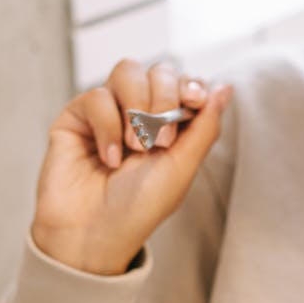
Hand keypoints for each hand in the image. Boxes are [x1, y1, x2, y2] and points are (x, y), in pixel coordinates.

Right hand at [31, 59, 232, 274]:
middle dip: (164, 99)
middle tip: (160, 141)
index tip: (194, 102)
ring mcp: (108, 112)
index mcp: (170, 125)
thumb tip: (226, 87)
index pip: (185, 82)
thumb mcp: (183, 167)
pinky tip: (109, 159)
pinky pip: (96, 96)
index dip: (191, 85)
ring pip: (127, 71)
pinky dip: (107, 127)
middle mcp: (139, 113)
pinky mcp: (77, 117)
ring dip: (137, 108)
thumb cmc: (140, 207)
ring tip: (135, 147)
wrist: (95, 231)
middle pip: (159, 70)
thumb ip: (206, 126)